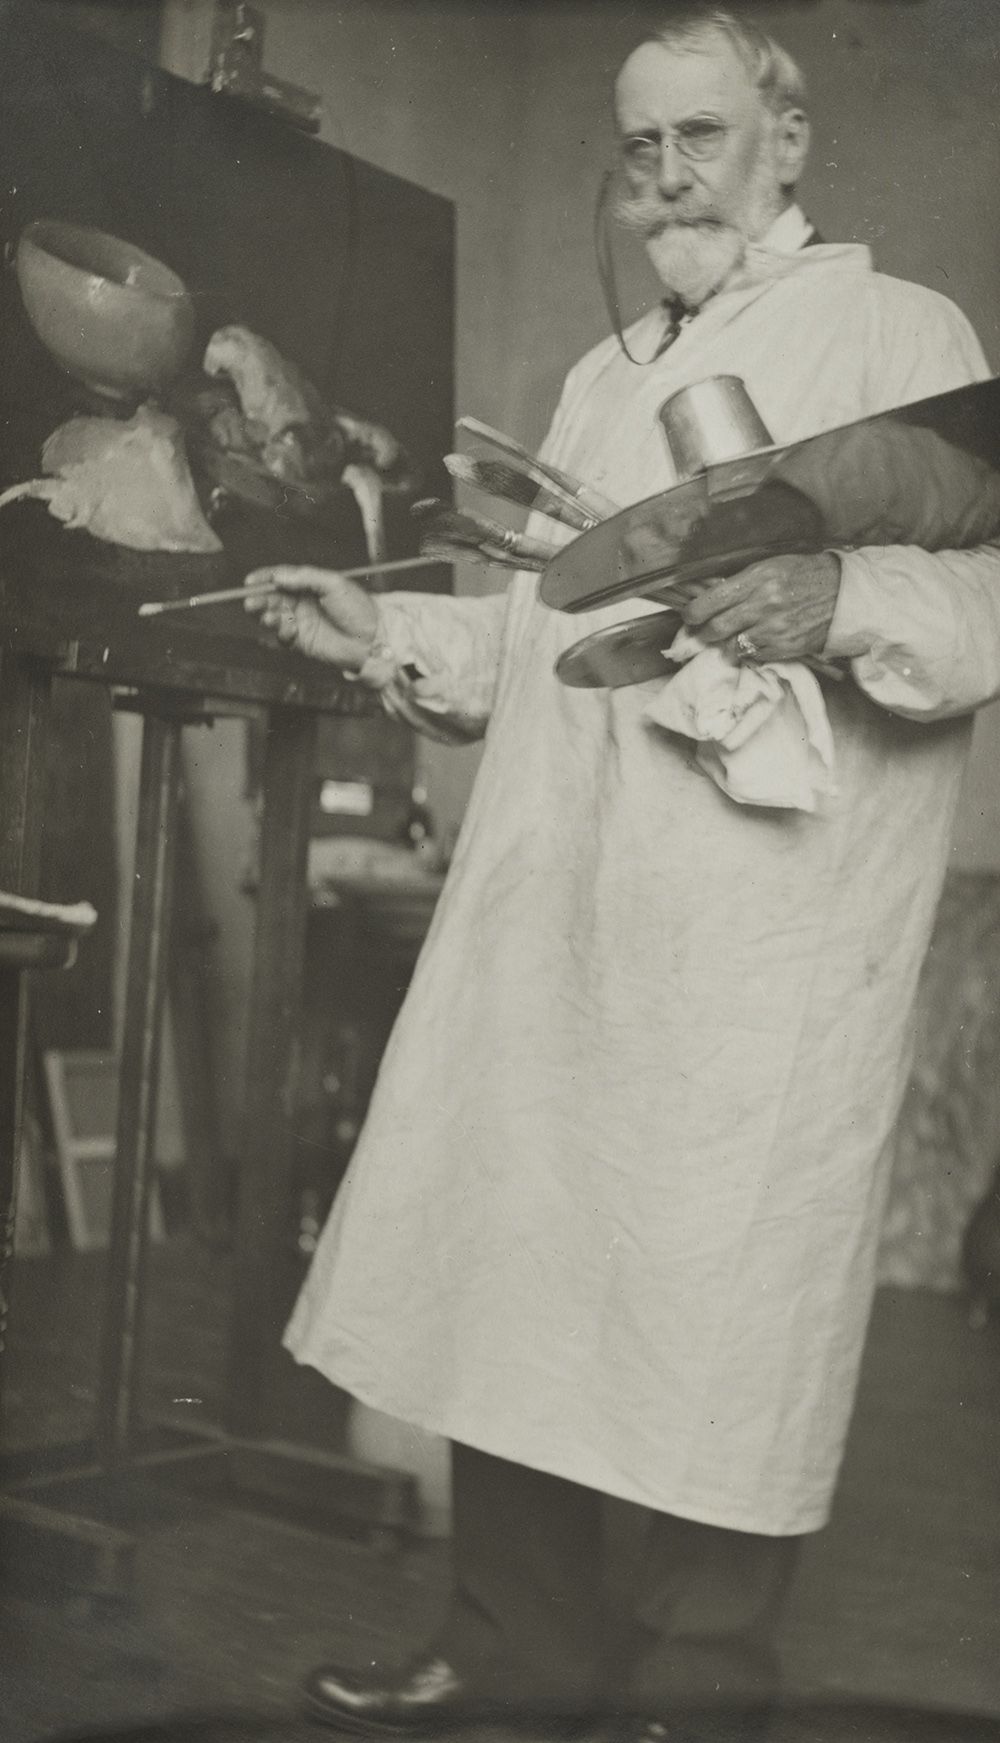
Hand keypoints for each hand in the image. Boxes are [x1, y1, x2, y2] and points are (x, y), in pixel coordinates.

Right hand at [244, 565, 377, 668]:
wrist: (371, 639)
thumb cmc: (357, 608)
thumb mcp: (333, 584)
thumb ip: (305, 577)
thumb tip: (278, 576)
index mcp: (308, 584)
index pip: (280, 578)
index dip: (263, 579)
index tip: (249, 582)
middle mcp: (301, 602)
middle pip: (271, 597)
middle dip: (259, 599)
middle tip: (252, 603)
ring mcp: (300, 621)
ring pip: (273, 617)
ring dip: (266, 616)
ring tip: (270, 617)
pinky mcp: (302, 641)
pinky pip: (283, 636)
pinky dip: (281, 633)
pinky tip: (290, 630)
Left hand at [681, 551, 841, 663]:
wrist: (844, 594)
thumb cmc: (805, 575)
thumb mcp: (772, 566)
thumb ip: (742, 581)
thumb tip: (711, 594)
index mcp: (758, 578)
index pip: (711, 601)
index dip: (693, 612)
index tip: (689, 616)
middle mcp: (763, 604)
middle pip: (716, 628)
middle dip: (703, 633)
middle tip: (701, 631)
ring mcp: (774, 629)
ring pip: (731, 645)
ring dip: (725, 643)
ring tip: (728, 636)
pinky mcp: (784, 648)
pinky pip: (752, 656)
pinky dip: (747, 651)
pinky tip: (752, 641)